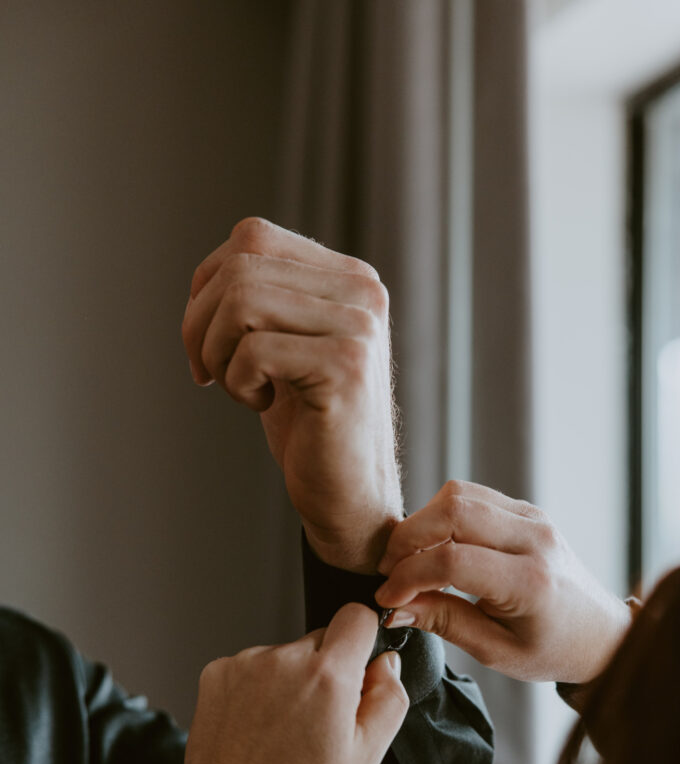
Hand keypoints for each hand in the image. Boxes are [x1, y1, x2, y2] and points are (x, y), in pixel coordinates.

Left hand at [169, 604, 407, 763]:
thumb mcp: (365, 756)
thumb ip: (389, 698)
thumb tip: (387, 662)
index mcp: (327, 675)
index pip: (356, 616)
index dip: (364, 636)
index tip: (358, 663)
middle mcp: (284, 659)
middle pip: (321, 638)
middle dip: (327, 668)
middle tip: (318, 716)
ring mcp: (247, 663)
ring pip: (286, 654)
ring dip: (290, 679)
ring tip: (282, 728)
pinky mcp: (218, 671)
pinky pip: (252, 665)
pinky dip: (258, 686)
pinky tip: (258, 724)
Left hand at [182, 218, 402, 572]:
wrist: (348, 495)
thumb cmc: (309, 424)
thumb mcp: (282, 347)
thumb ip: (261, 299)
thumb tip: (203, 277)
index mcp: (348, 278)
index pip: (252, 237)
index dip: (207, 284)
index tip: (207, 341)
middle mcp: (362, 292)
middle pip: (241, 265)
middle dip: (200, 323)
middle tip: (206, 372)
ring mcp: (358, 327)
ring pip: (242, 300)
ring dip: (217, 352)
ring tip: (238, 388)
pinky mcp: (346, 367)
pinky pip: (254, 350)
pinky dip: (237, 382)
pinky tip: (262, 405)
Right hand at [374, 480, 631, 682]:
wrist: (599, 633)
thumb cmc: (551, 649)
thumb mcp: (495, 651)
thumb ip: (443, 622)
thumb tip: (394, 607)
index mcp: (531, 584)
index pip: (452, 561)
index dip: (408, 576)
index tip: (387, 597)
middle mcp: (535, 541)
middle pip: (453, 511)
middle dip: (407, 539)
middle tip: (389, 571)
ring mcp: (533, 519)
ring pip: (459, 494)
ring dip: (422, 523)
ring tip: (407, 559)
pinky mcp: (527, 510)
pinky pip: (472, 495)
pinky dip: (442, 516)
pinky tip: (432, 546)